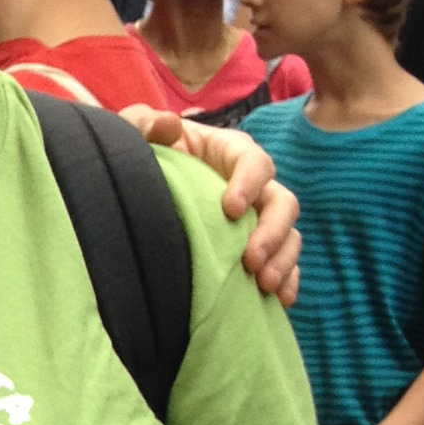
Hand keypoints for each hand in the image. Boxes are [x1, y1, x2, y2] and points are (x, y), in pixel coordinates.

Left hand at [123, 107, 300, 304]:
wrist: (137, 194)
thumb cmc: (142, 158)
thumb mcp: (135, 135)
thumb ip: (142, 123)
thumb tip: (169, 126)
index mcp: (229, 152)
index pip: (254, 161)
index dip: (249, 183)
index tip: (230, 210)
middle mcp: (252, 185)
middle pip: (282, 203)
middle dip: (272, 232)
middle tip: (250, 261)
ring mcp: (258, 218)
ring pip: (289, 236)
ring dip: (283, 260)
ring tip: (264, 285)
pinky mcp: (256, 247)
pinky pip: (284, 264)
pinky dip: (288, 281)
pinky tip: (280, 301)